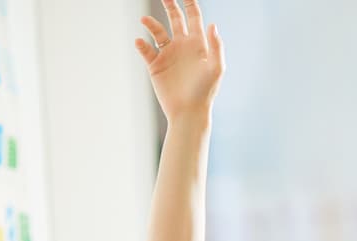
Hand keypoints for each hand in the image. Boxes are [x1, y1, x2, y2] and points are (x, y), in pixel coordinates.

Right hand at [134, 0, 224, 121]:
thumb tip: (212, 24)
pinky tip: (140, 42)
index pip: (193, 17)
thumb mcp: (216, 69)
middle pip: (174, 18)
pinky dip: (141, 44)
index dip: (188, 2)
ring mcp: (168, 55)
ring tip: (145, 20)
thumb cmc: (205, 92)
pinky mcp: (155, 66)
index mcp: (198, 44)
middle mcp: (182, 46)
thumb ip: (216, 46)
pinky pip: (146, 50)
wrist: (188, 112)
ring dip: (150, 23)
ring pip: (157, 31)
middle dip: (169, 4)